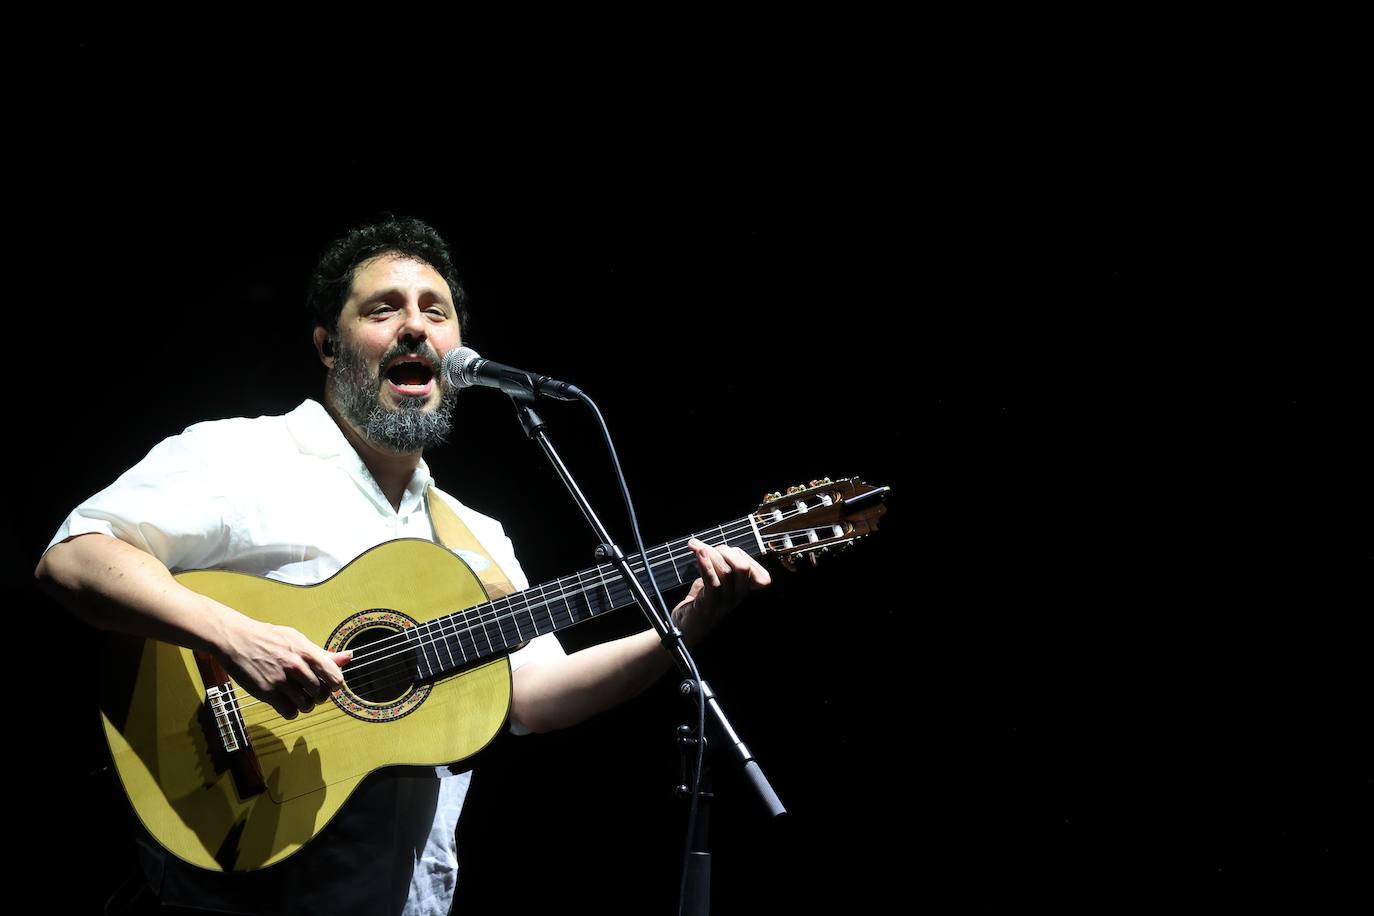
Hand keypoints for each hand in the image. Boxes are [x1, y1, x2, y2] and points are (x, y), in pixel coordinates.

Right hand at [216, 611, 352, 719]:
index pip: (334, 676)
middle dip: (320, 696)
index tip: (330, 684)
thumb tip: (349, 656)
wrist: (236, 639)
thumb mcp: (298, 639)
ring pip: (306, 705)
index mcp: (306, 651)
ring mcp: (280, 680)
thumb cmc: (270, 638)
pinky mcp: (266, 693)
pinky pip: (289, 713)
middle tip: (312, 692)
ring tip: (299, 698)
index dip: (335, 684)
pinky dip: (292, 712)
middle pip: (321, 693)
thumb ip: (322, 653)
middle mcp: (295, 666)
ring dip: (306, 705)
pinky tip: (287, 703)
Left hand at [671, 538, 770, 647]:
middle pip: (743, 568)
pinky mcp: (709, 606)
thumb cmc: (698, 604)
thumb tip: (711, 547)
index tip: (718, 546)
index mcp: (741, 591)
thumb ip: (717, 567)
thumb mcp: (713, 582)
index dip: (736, 552)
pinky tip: (699, 554)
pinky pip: (713, 583)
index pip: (751, 567)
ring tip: (696, 547)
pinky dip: (706, 565)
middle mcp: (736, 598)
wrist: (683, 629)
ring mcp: (724, 603)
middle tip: (705, 548)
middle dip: (725, 551)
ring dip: (710, 554)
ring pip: (727, 572)